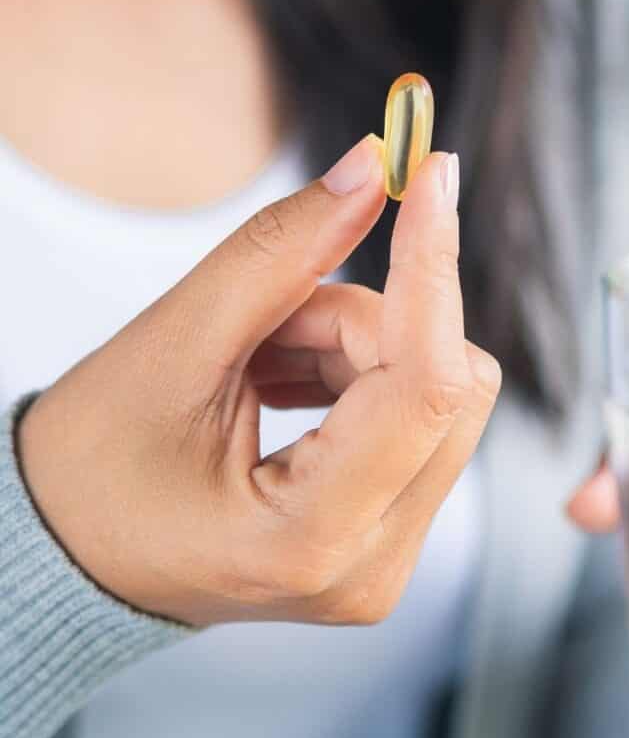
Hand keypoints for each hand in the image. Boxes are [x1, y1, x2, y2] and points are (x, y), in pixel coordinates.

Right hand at [18, 137, 500, 626]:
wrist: (70, 555)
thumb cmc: (92, 468)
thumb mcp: (173, 346)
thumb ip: (282, 252)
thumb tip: (373, 171)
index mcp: (308, 538)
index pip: (425, 384)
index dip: (433, 268)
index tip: (433, 176)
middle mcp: (371, 567)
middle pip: (449, 386)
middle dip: (371, 321)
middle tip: (274, 319)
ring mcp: (387, 560)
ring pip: (440, 396)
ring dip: (361, 348)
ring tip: (260, 362)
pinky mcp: (389, 537)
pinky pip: (421, 422)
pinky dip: (363, 376)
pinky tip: (285, 382)